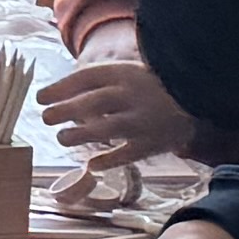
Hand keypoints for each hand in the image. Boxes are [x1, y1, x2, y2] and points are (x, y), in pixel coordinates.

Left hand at [38, 45, 201, 162]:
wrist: (198, 97)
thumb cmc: (150, 87)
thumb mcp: (126, 73)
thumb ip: (98, 82)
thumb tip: (56, 94)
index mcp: (124, 74)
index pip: (86, 78)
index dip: (60, 88)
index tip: (40, 98)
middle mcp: (133, 95)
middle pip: (93, 102)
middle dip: (65, 110)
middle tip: (47, 118)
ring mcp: (143, 120)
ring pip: (108, 128)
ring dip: (81, 135)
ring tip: (63, 139)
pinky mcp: (153, 143)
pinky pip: (128, 154)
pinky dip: (109, 160)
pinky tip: (92, 164)